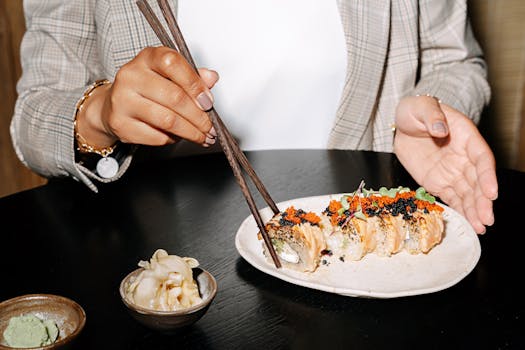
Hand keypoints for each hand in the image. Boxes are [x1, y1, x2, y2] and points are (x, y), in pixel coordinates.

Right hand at [76, 46, 218, 147]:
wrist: (113, 104)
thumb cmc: (147, 88)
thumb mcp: (170, 75)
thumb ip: (192, 76)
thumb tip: (211, 78)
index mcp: (148, 58)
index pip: (173, 64)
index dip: (195, 85)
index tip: (208, 102)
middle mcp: (131, 75)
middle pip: (174, 97)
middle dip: (198, 117)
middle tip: (210, 128)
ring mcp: (122, 100)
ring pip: (167, 120)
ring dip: (190, 132)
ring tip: (201, 136)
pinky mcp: (120, 123)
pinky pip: (156, 136)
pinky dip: (172, 139)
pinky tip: (178, 137)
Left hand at [394, 95, 497, 233]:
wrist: (403, 124)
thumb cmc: (416, 111)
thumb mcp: (422, 107)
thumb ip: (432, 116)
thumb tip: (440, 129)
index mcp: (466, 137)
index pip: (481, 158)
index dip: (487, 175)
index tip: (491, 192)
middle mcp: (464, 157)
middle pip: (478, 180)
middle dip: (483, 201)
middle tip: (486, 219)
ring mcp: (453, 171)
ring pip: (468, 193)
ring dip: (475, 210)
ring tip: (481, 227)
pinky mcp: (440, 182)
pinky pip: (452, 198)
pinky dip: (460, 211)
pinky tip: (469, 224)